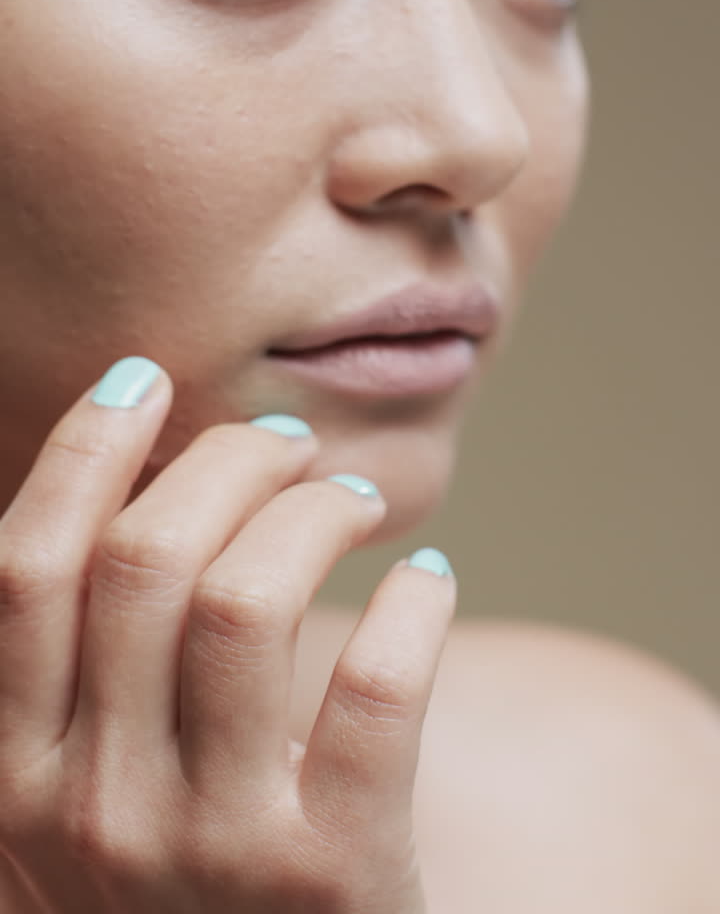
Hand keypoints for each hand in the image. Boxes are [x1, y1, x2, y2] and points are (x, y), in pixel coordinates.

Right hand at [0, 361, 455, 912]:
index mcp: (15, 776)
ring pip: (247, 602)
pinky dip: (411, 610)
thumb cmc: (182, 882)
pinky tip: (429, 583)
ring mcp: (210, 852)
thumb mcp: (90, 791)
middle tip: (282, 442)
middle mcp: (92, 812)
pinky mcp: (333, 880)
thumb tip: (133, 483)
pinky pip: (373, 693)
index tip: (144, 380)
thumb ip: (86, 673)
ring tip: (352, 498)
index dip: (83, 453)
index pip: (25, 572)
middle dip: (223, 461)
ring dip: (312, 513)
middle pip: (146, 560)